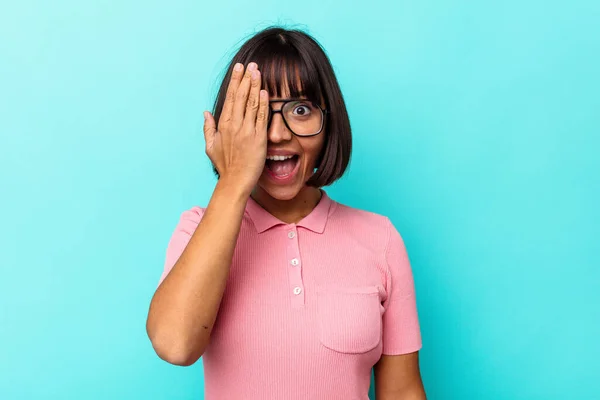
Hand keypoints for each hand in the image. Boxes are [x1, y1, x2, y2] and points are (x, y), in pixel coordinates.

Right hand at [203, 62, 268, 195]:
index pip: (230, 97)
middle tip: (251, 64)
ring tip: (258, 71)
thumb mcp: (211, 146)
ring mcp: (247, 131)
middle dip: (246, 78)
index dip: (235, 81)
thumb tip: (206, 113)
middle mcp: (234, 125)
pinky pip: (261, 117)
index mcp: (223, 125)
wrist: (235, 181)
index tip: (239, 69)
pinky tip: (264, 91)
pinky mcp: (258, 138)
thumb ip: (208, 128)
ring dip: (255, 85)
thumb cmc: (225, 165)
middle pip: (241, 96)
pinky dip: (263, 103)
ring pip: (251, 103)